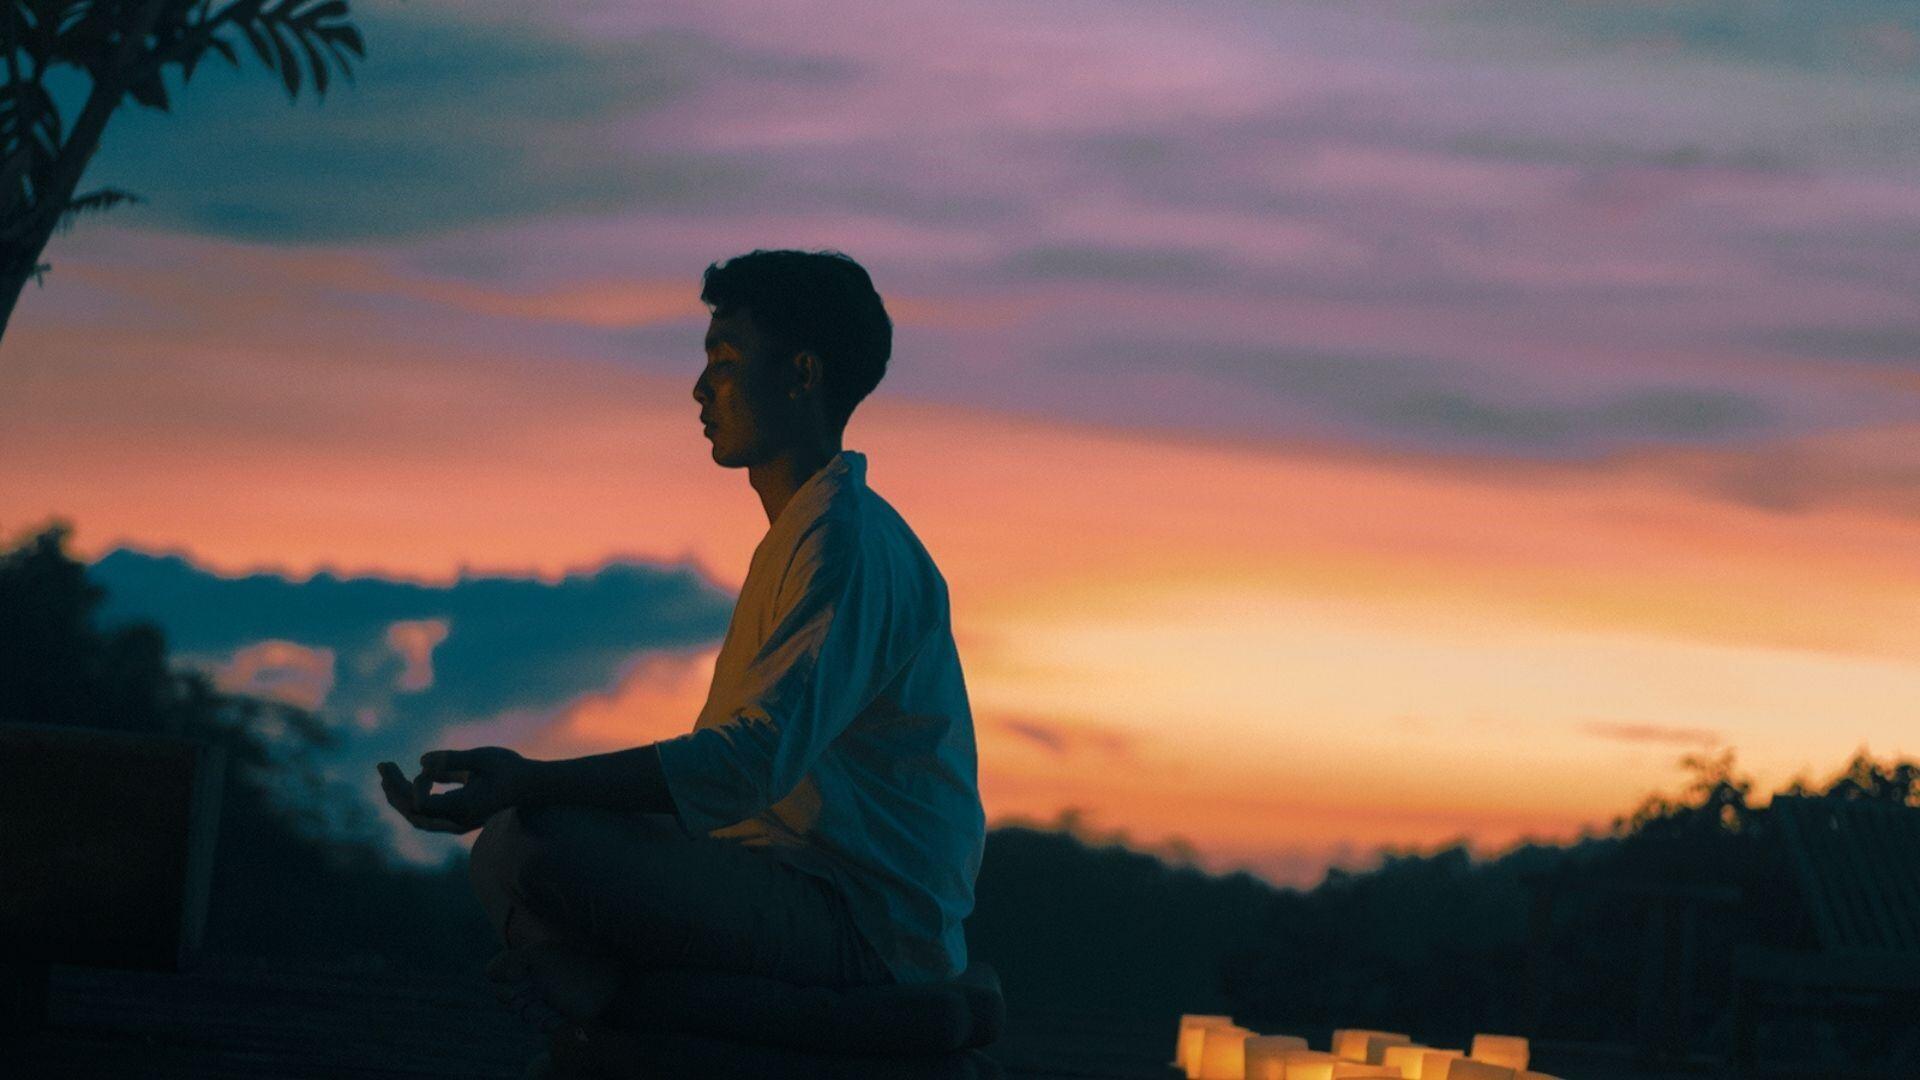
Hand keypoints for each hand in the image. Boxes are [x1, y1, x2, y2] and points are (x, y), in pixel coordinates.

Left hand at [377, 746, 531, 833]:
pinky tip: (406, 777)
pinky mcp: (455, 818)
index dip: (417, 784)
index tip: (426, 767)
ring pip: (417, 815)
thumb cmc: (511, 769)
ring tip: (386, 771)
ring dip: (399, 794)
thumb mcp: (484, 758)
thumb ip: (452, 760)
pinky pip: (425, 812)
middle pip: (413, 813)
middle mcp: (457, 821)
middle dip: (394, 789)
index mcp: (464, 808)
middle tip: (382, 765)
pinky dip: (411, 796)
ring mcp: (456, 822)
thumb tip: (421, 761)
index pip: (423, 804)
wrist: (532, 788)